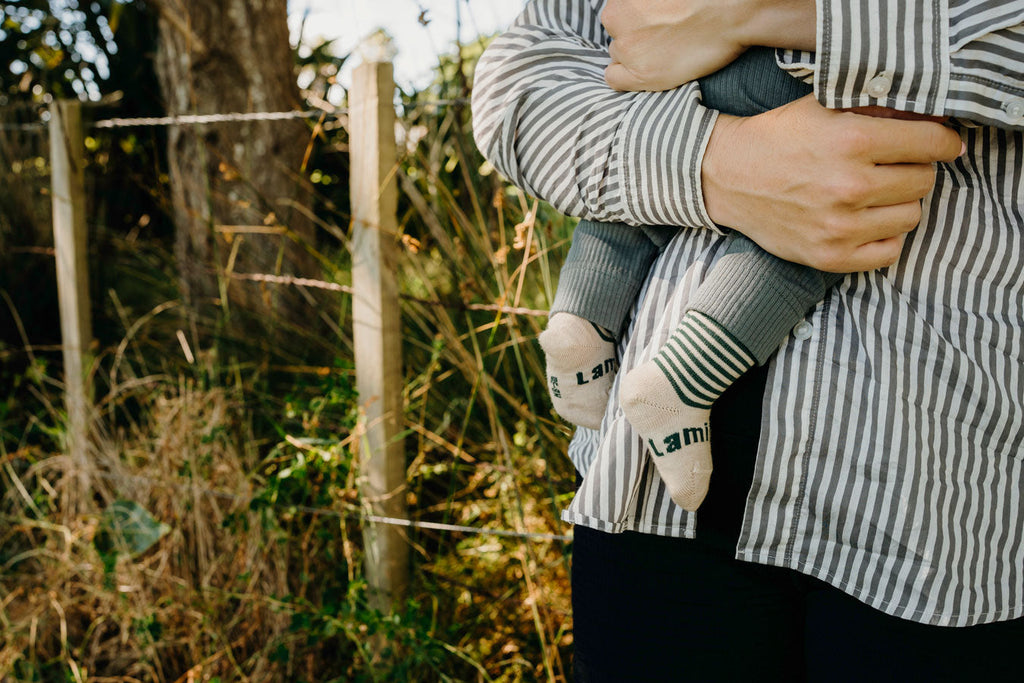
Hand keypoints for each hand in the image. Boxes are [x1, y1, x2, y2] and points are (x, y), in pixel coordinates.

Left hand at [603, 0, 815, 91]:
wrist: (728, 15)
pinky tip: (649, 72)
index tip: (654, 27)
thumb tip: (646, 20)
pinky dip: (627, 78)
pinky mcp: (638, 73)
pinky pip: (614, 79)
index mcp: (621, 0)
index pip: (617, 16)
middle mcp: (616, 19)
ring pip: (618, 55)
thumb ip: (642, 4)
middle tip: (662, 39)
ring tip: (665, 53)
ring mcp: (625, 47)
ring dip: (635, 57)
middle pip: (616, 35)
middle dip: (634, 39)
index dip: (636, 23)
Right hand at [702, 95, 963, 271]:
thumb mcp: (825, 107)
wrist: (726, 176)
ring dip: (900, 204)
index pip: (933, 143)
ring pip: (912, 216)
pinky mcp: (829, 256)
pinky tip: (867, 221)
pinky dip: (885, 237)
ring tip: (875, 194)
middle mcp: (850, 186)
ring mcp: (840, 226)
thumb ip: (878, 110)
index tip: (942, 143)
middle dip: (914, 169)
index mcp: (852, 140)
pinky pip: (890, 252)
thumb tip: (930, 119)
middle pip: (924, 180)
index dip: (944, 140)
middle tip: (892, 166)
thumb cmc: (778, 137)